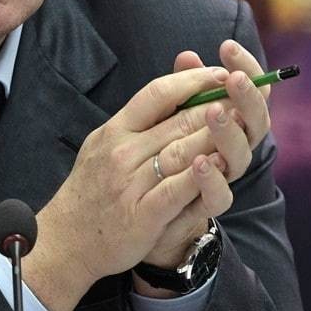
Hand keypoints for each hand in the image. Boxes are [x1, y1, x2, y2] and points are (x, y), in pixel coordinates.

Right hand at [22, 65, 230, 310]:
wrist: (67, 237)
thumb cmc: (92, 187)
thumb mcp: (104, 144)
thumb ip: (137, 121)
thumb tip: (173, 92)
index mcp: (114, 130)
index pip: (156, 94)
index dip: (191, 80)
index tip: (218, 72)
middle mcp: (122, 152)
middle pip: (177, 121)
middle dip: (215, 106)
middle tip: (243, 94)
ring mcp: (131, 183)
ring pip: (182, 152)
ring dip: (216, 136)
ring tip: (242, 122)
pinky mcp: (142, 214)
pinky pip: (176, 190)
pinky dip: (201, 175)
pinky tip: (221, 164)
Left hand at [134, 40, 271, 295]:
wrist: (138, 216)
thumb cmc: (160, 159)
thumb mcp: (167, 119)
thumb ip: (180, 89)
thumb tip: (188, 55)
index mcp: (227, 123)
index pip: (248, 91)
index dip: (244, 67)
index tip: (228, 46)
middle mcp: (231, 150)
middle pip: (254, 121)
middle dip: (246, 97)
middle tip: (235, 78)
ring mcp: (222, 179)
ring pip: (240, 156)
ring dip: (229, 132)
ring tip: (215, 111)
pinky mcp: (205, 208)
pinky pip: (219, 194)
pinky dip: (212, 177)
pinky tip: (201, 161)